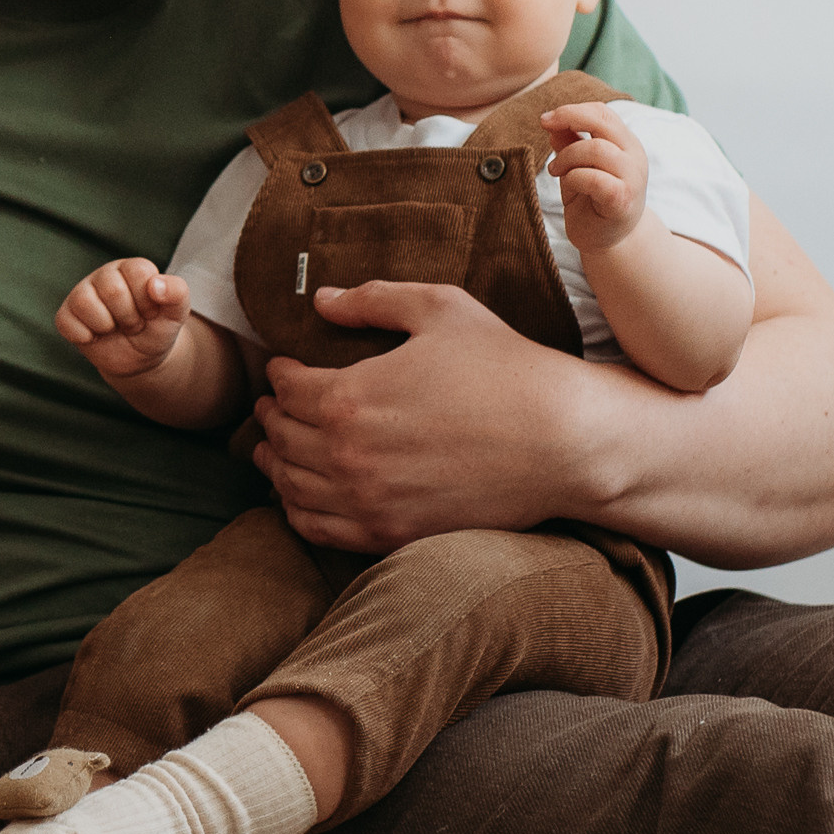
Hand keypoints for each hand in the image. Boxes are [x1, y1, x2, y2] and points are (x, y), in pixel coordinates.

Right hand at [57, 258, 191, 380]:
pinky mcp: (67, 315)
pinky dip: (84, 336)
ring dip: (106, 326)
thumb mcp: (176, 313)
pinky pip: (67, 321)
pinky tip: (95, 336)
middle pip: (112, 290)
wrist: (141, 359)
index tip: (151, 312)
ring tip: (115, 328)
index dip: (148, 301)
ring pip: (85, 302)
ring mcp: (83, 293)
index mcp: (132, 268)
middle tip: (133, 324)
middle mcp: (105, 275)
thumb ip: (177, 293)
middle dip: (129, 317)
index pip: (138, 272)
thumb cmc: (156, 329)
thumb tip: (156, 284)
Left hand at [252, 280, 590, 551]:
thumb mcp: (441, 309)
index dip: (278, 374)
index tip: (282, 368)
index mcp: (351, 396)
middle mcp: (348, 454)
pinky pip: (318, 529)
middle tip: (271, 406)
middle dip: (270, 416)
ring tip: (273, 447)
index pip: (287, 388)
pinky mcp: (391, 534)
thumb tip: (322, 299)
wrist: (562, 441)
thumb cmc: (505, 368)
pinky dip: (296, 511)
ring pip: (291, 485)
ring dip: (274, 462)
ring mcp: (368, 500)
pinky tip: (298, 495)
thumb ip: (374, 300)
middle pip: (282, 435)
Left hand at [543, 100, 646, 255]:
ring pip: (595, 149)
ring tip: (555, 170)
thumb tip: (552, 122)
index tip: (546, 119)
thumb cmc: (590, 200)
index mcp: (625, 143)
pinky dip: (573, 178)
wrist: (608, 240)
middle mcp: (634, 156)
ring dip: (567, 157)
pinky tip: (569, 187)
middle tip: (545, 127)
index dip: (573, 109)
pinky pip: (593, 177)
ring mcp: (632, 178)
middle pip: (603, 121)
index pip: (603, 112)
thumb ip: (569, 143)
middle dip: (569, 118)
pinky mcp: (622, 199)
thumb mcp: (576, 166)